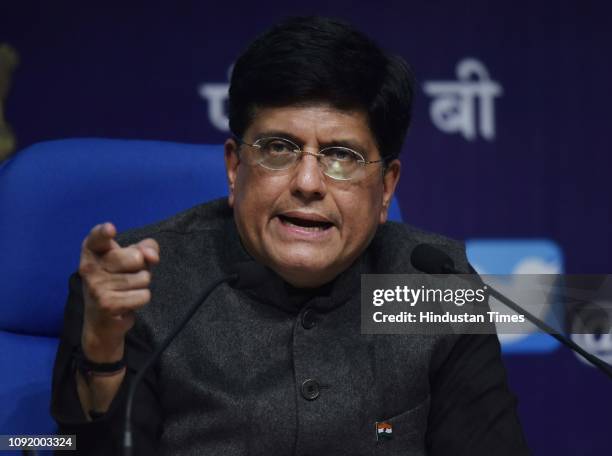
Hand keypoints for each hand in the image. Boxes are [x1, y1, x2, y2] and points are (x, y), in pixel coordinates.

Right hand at [78, 222, 158, 361]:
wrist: (103, 320)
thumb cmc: (118, 281)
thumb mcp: (132, 259)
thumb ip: (146, 248)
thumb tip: (152, 256)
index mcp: (92, 252)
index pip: (96, 238)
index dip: (104, 232)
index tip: (111, 228)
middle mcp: (89, 268)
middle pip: (136, 258)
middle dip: (141, 267)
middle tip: (127, 276)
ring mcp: (97, 287)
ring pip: (143, 278)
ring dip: (141, 285)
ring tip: (125, 291)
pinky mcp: (107, 304)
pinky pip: (144, 295)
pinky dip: (141, 299)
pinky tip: (126, 303)